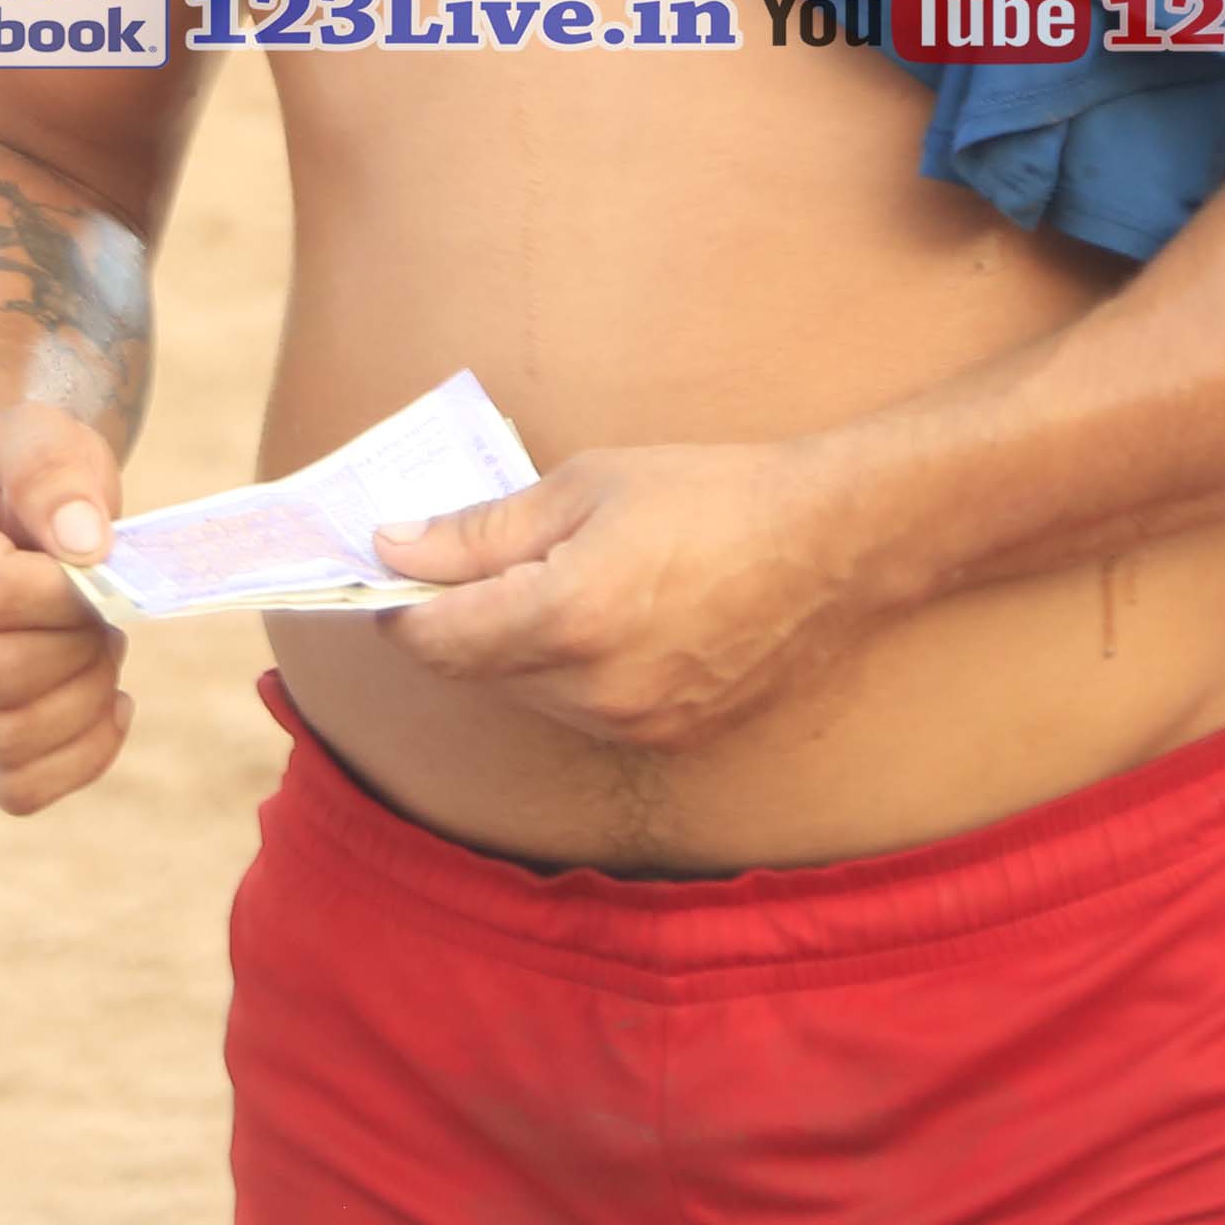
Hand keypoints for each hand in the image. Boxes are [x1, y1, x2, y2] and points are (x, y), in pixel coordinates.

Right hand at [0, 404, 133, 811]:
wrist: (6, 513)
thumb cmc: (28, 475)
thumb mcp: (43, 436)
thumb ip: (54, 472)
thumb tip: (85, 546)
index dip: (71, 592)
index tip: (101, 563)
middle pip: (1, 675)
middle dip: (82, 647)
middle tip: (108, 609)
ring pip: (9, 740)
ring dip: (88, 699)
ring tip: (103, 647)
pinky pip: (18, 788)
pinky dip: (85, 757)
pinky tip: (108, 704)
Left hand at [371, 442, 880, 748]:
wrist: (832, 545)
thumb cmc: (711, 494)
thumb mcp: (586, 484)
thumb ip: (480, 529)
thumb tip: (393, 546)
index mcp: (567, 615)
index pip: (435, 640)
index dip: (399, 606)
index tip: (392, 571)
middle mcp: (593, 688)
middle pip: (474, 671)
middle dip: (459, 620)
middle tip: (472, 560)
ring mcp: (632, 724)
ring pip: (526, 696)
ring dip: (514, 647)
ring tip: (560, 580)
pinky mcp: (668, 739)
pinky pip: (582, 712)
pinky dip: (569, 672)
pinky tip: (609, 617)